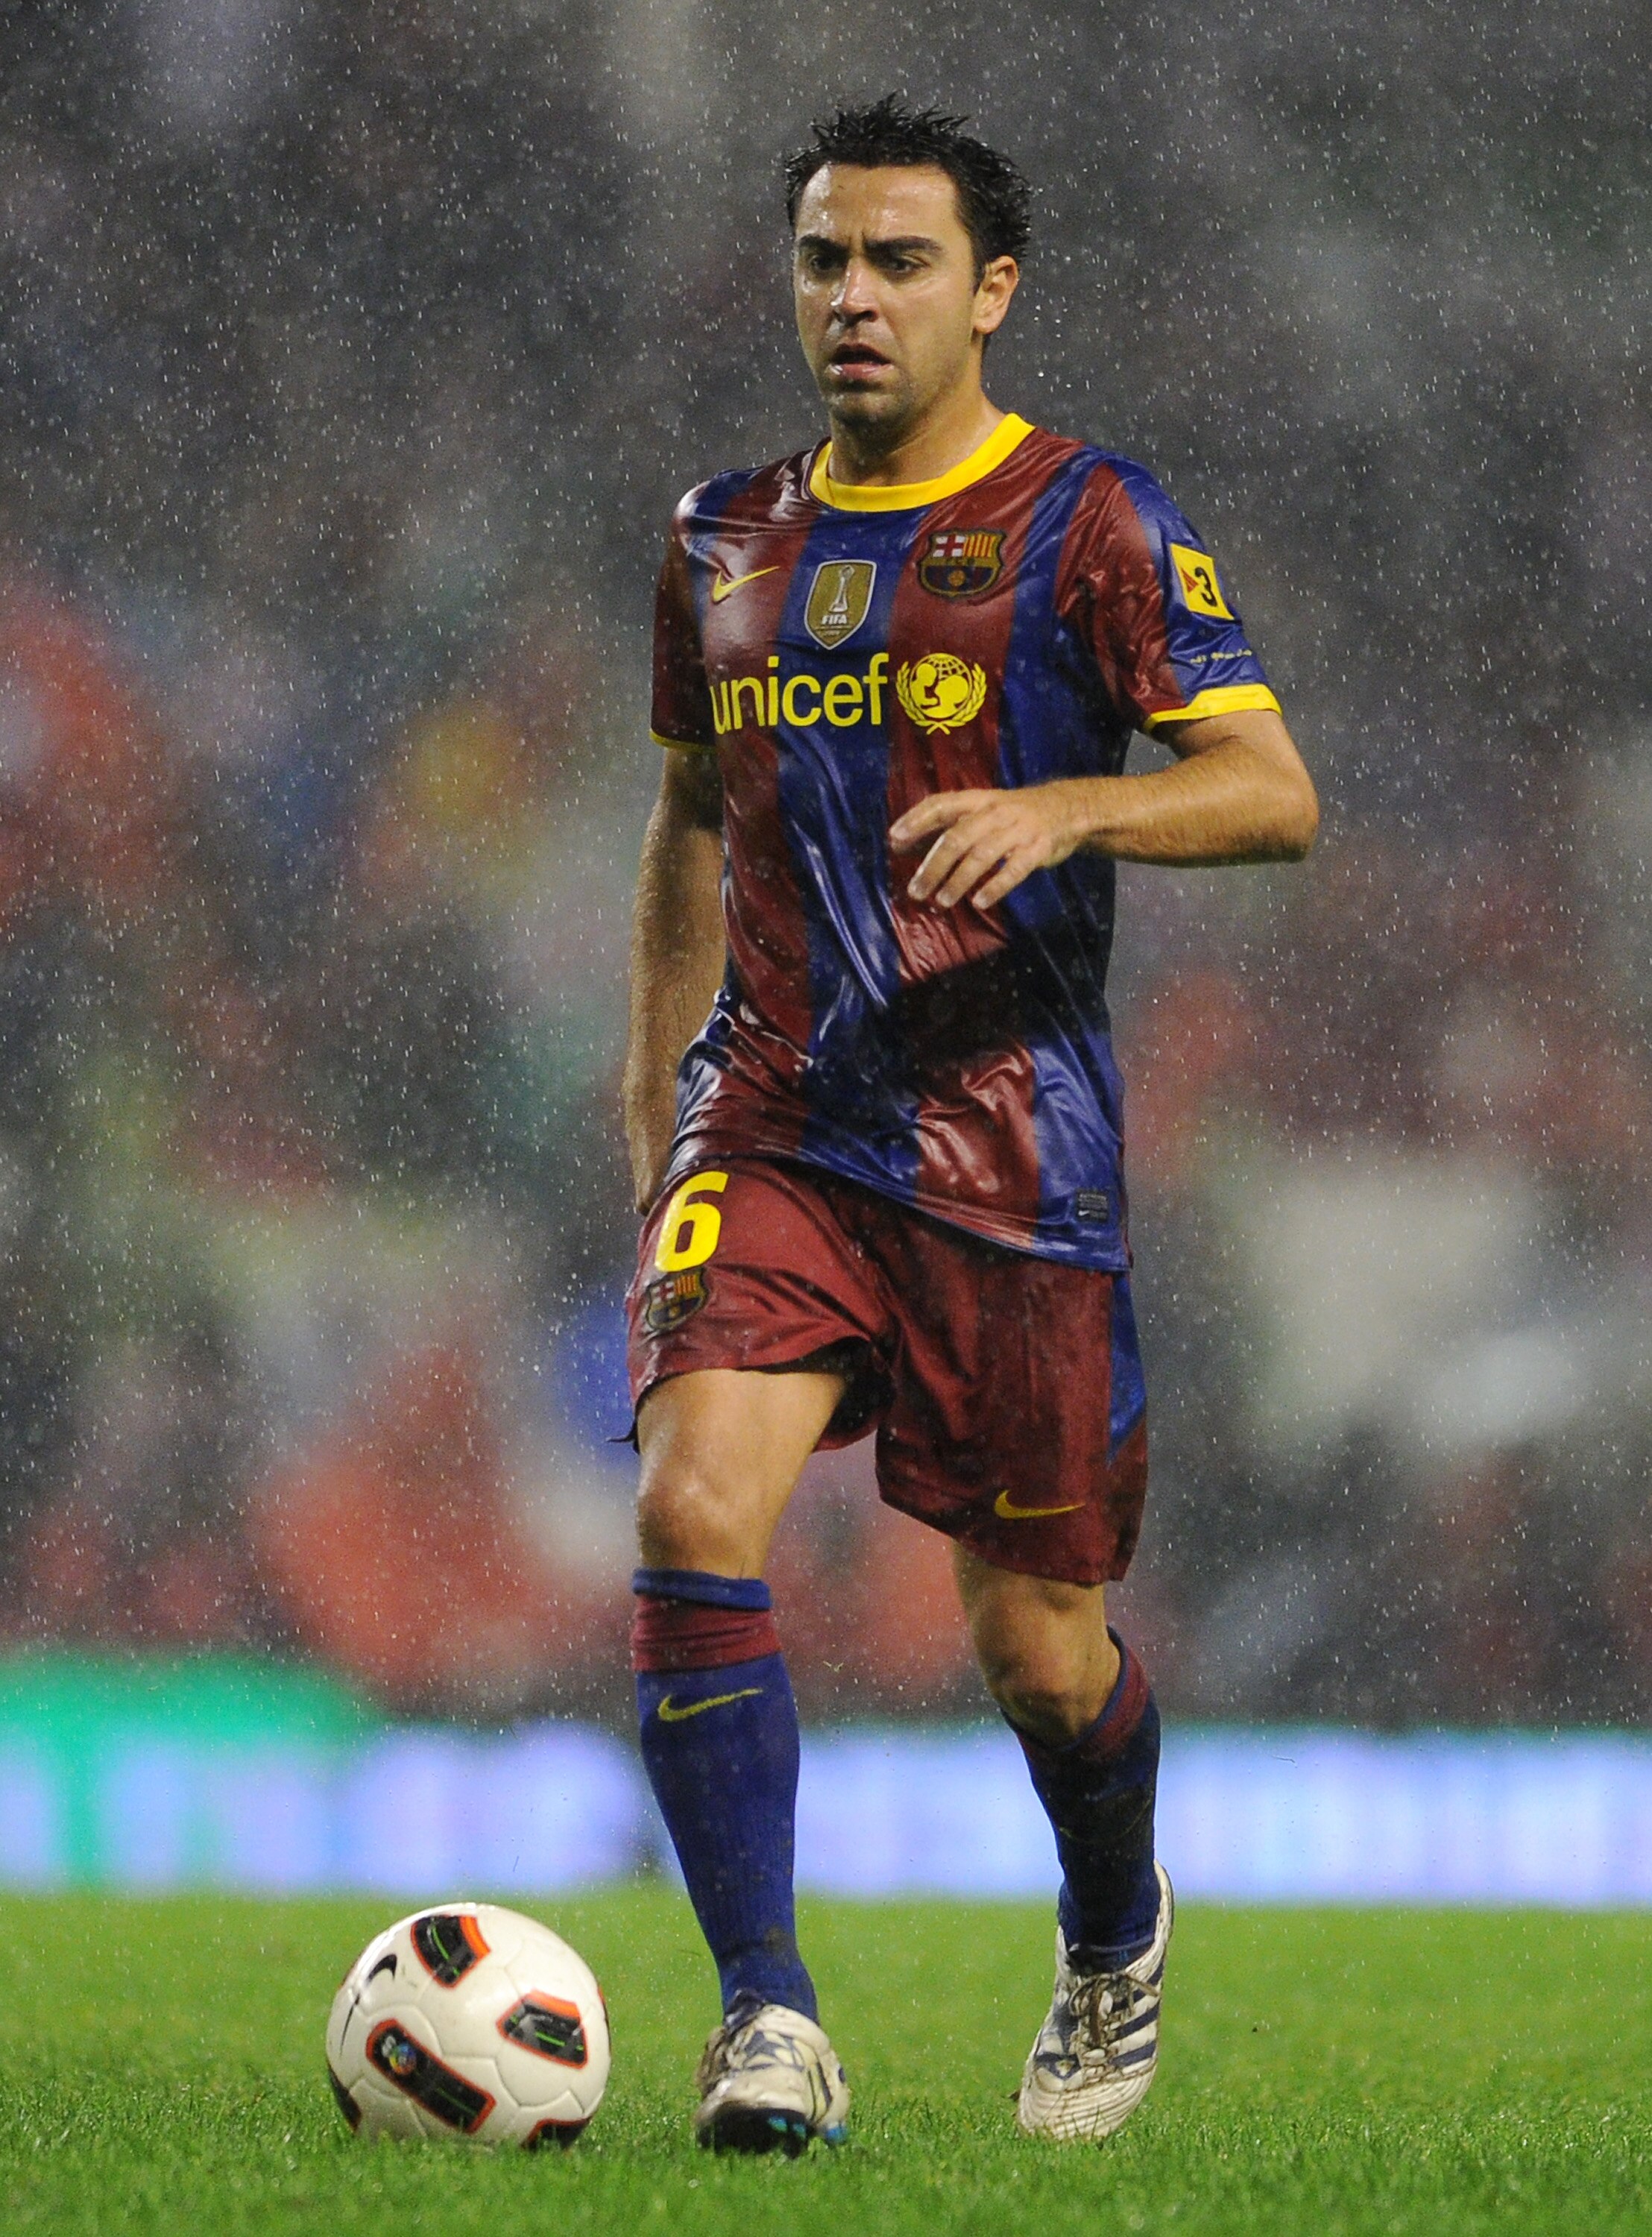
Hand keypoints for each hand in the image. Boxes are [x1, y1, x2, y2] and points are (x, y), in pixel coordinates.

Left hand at [888, 782, 1088, 910]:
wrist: (1067, 808)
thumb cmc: (1014, 815)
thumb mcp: (984, 810)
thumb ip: (949, 826)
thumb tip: (905, 845)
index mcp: (978, 799)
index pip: (941, 805)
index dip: (916, 820)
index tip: (895, 838)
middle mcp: (995, 812)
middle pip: (957, 838)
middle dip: (933, 866)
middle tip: (916, 890)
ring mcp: (1018, 830)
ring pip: (981, 856)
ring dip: (958, 881)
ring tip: (942, 901)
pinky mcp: (1038, 848)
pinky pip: (1014, 869)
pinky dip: (995, 886)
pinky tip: (979, 902)